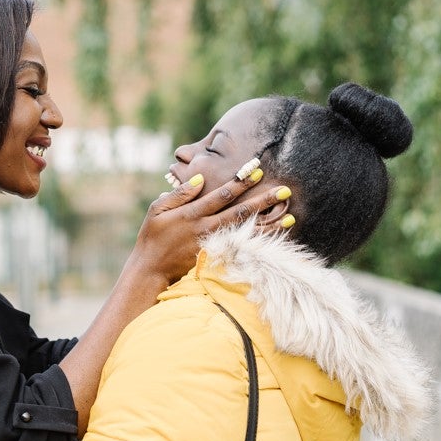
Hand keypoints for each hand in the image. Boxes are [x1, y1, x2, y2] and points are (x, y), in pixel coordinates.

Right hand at [132, 165, 289, 282]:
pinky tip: (274, 237)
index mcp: (192, 214)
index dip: (240, 182)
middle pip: (240, 212)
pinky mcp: (215, 258)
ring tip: (290, 216)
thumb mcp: (157, 210)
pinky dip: (259, 243)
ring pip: (245, 233)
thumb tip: (201, 179)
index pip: (221, 195)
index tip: (257, 170)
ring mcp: (212, 245)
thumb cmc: (152, 237)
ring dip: (269, 225)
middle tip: (285, 190)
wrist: (150, 270)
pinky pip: (242, 248)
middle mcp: (205, 229)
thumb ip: (179, 194)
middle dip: (263, 201)